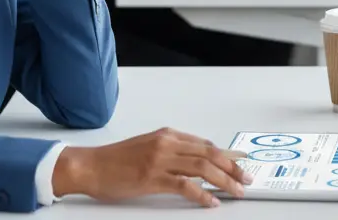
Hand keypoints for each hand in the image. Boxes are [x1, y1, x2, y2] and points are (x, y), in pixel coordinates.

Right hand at [52, 128, 251, 207]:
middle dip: (231, 167)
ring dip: (224, 180)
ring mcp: (160, 160)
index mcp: (166, 135)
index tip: (240, 163)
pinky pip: (185, 185)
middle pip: (208, 154)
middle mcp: (166, 143)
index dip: (226, 155)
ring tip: (236, 190)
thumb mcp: (147, 147)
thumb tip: (195, 162)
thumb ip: (170, 151)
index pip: (204, 143)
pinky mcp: (152, 178)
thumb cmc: (116, 160)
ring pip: (202, 168)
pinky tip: (211, 201)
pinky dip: (202, 194)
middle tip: (245, 178)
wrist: (91, 166)